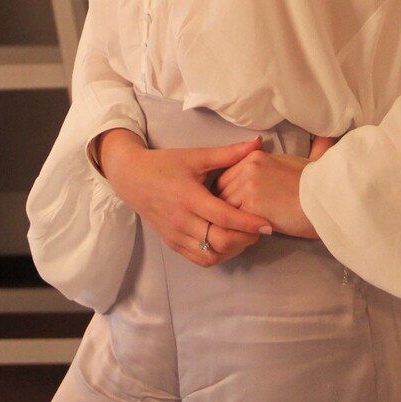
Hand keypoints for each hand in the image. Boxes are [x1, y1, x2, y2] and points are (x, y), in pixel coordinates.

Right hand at [98, 130, 275, 266]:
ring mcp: (176, 235)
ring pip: (211, 255)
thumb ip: (229, 153)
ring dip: (232, 250)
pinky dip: (218, 255)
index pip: (224, 217)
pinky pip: (199, 259)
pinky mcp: (172, 243)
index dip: (249, 223)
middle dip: (245, 239)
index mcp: (189, 197)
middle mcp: (182, 220)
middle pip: (220, 241)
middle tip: (260, 230)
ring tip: (245, 237)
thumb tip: (258, 142)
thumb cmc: (165, 164)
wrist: (131, 177)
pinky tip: (228, 243)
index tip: (268, 225)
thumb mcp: (197, 156)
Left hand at [214, 133, 339, 239]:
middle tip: (232, 220)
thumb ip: (309, 149)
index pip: (226, 175)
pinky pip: (234, 220)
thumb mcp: (309, 159)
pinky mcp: (251, 205)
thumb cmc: (319, 183)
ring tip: (237, 230)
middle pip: (221, 190)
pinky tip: (246, 235)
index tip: (235, 203)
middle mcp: (247, 166)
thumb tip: (325, 136)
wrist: (327, 200)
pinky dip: (237, 229)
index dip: (229, 191)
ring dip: (230, 219)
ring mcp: (247, 185)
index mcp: (254, 156)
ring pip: (224, 206)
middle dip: (226, 205)